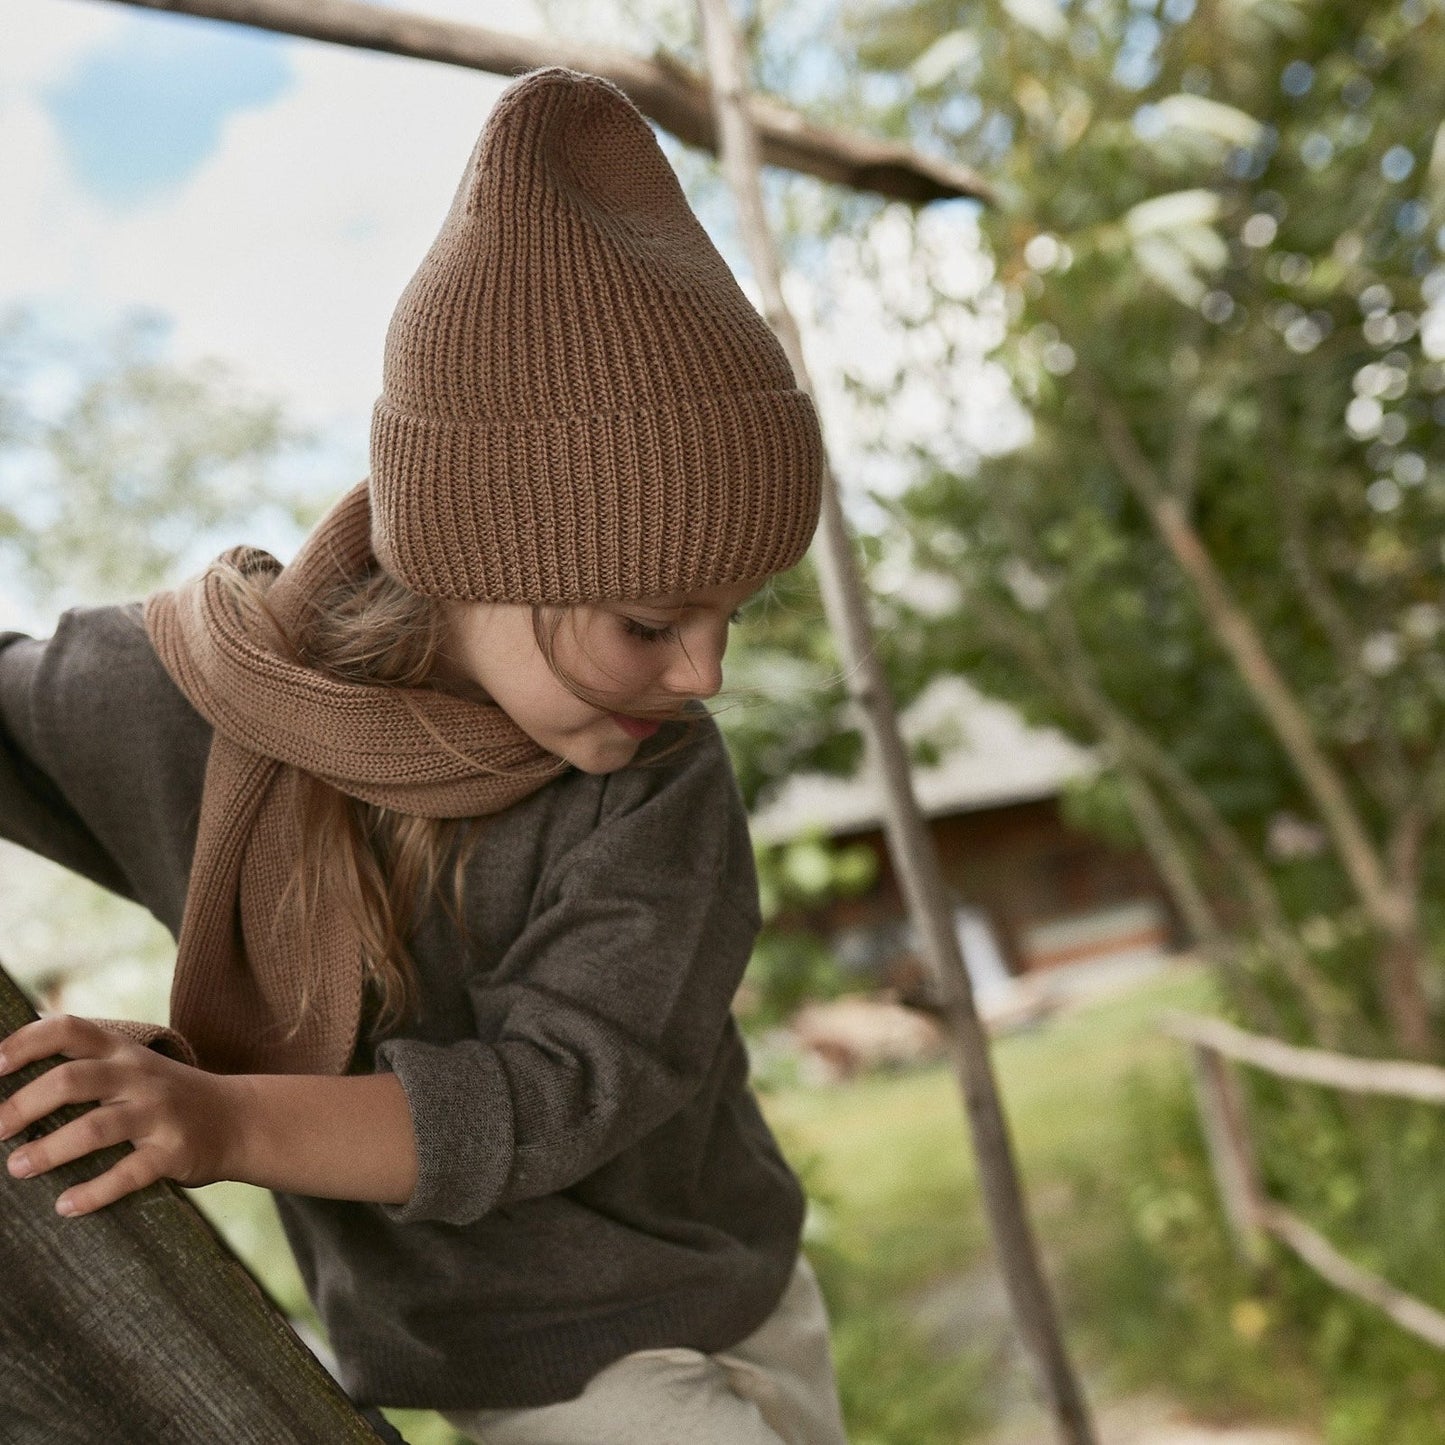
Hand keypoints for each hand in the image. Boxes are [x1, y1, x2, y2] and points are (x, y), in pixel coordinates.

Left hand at [0, 1015, 239, 1216]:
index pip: (69, 1030)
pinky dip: (94, 1192)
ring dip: (50, 1150)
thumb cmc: (167, 1097)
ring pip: (96, 1128)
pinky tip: (66, 1206)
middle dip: (25, 1105)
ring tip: (18, 1167)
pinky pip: (129, 1173)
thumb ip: (87, 1067)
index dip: (26, 1043)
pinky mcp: (174, 1152)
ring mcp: (159, 1114)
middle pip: (73, 1079)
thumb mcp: (134, 1068)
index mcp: (122, 1051)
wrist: (239, 1119)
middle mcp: (139, 1076)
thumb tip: (8, 1079)